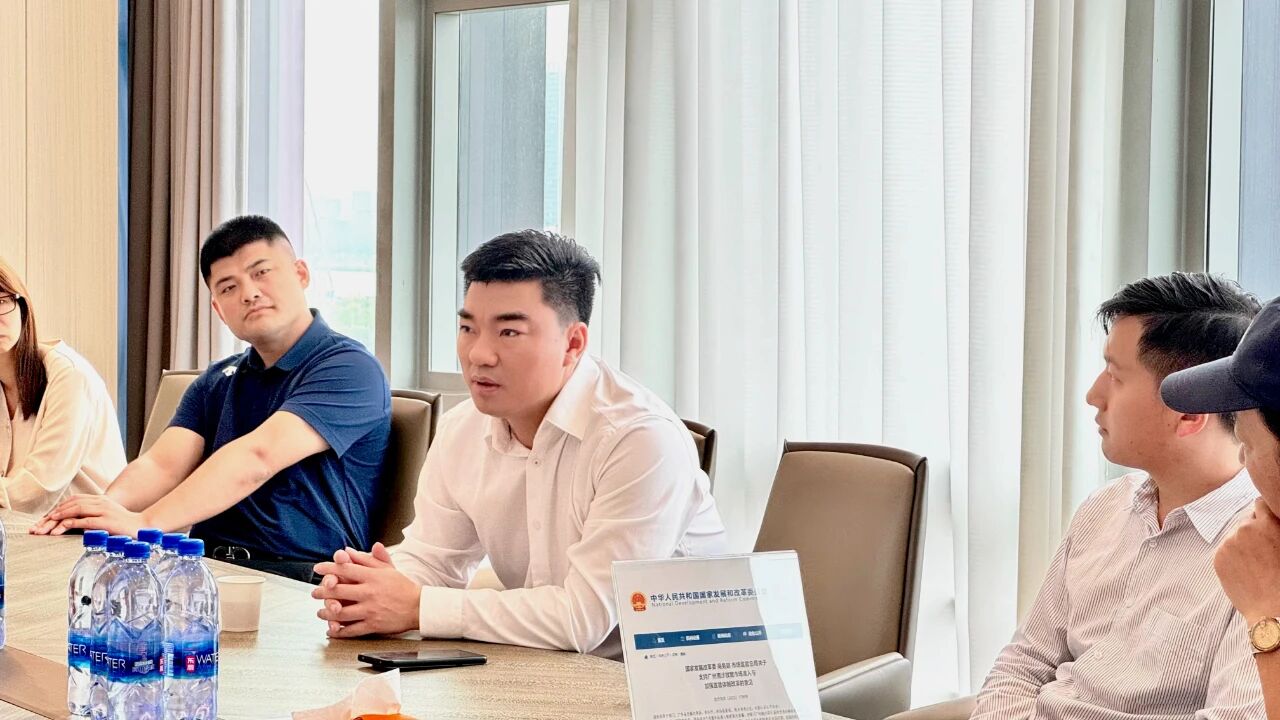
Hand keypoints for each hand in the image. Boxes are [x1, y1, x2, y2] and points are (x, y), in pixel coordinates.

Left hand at [33, 495, 149, 536]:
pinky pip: (83, 520)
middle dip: (53, 514)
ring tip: (46, 526)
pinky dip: (69, 524)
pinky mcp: (105, 521)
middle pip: (71, 504)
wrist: (143, 526)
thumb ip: (94, 514)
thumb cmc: (125, 524)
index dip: (58, 508)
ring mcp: (103, 510)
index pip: (74, 500)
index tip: (46, 518)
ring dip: (58, 518)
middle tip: (40, 524)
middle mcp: (100, 502)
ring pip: (74, 510)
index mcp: (100, 499)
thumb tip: (78, 520)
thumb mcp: (108, 515)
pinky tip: (59, 529)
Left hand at [312, 543, 417, 637]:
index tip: (318, 569)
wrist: (418, 606)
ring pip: (341, 612)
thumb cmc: (402, 587)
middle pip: (339, 590)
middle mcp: (369, 592)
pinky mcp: (373, 624)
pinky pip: (351, 629)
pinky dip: (339, 631)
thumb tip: (348, 550)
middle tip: (315, 593)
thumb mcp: (387, 568)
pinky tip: (332, 630)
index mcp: (372, 576)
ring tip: (321, 612)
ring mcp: (371, 609)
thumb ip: (367, 559)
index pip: (345, 569)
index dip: (328, 568)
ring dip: (327, 613)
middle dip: (322, 592)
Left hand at [1215, 498, 1279, 622]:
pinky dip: (1232, 557)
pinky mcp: (1218, 556)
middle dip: (1253, 531)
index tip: (1266, 523)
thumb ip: (1275, 529)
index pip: (1260, 504)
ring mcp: (1229, 542)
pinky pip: (1225, 551)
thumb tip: (1268, 520)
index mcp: (1268, 524)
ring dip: (1242, 544)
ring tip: (1256, 564)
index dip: (1264, 514)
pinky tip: (1246, 572)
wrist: (1273, 609)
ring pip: (1234, 537)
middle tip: (1263, 550)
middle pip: (1246, 521)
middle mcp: (1246, 528)